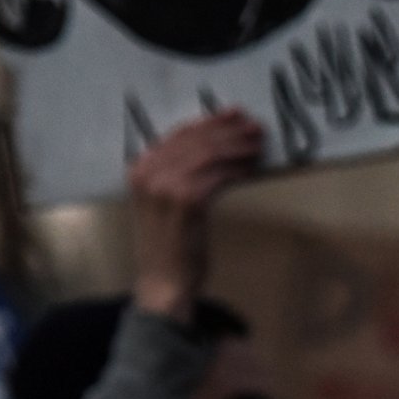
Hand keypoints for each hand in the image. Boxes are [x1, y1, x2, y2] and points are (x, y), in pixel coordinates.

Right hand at [128, 108, 264, 324]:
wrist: (163, 283)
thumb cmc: (170, 246)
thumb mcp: (163, 203)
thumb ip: (177, 174)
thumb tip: (214, 147)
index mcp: (139, 168)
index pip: (179, 135)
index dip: (209, 122)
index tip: (233, 115)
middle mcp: (147, 173)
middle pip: (196, 140)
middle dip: (229, 131)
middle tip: (254, 127)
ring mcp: (164, 186)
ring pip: (209, 155)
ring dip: (238, 147)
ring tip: (258, 144)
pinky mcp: (186, 201)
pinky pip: (218, 176)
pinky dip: (238, 168)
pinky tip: (252, 166)